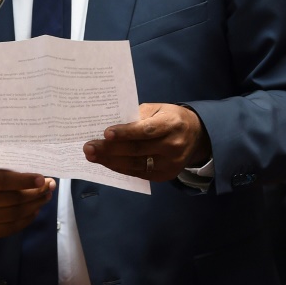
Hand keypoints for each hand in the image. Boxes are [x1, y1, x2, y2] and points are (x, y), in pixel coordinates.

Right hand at [0, 154, 55, 238]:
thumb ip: (3, 163)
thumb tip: (32, 167)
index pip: (3, 181)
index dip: (24, 180)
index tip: (42, 178)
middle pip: (12, 199)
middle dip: (36, 193)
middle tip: (50, 186)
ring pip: (13, 215)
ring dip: (34, 206)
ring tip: (46, 197)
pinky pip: (8, 228)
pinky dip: (25, 220)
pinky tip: (34, 211)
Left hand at [83, 103, 210, 181]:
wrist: (196, 136)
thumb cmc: (171, 117)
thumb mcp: (159, 108)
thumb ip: (138, 115)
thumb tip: (113, 124)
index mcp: (171, 124)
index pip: (146, 130)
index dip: (125, 133)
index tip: (105, 133)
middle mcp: (172, 146)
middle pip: (137, 150)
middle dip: (110, 149)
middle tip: (89, 147)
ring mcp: (170, 164)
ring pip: (136, 165)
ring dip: (110, 161)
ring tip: (92, 156)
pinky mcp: (165, 176)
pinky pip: (139, 173)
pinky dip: (121, 167)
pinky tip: (106, 162)